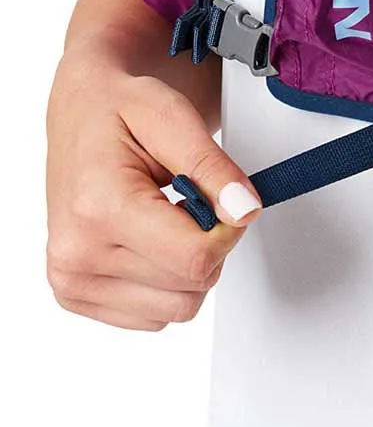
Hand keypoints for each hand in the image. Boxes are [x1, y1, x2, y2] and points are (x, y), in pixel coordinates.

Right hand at [46, 51, 260, 330]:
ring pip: (177, 307)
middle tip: (192, 199)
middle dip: (210, 243)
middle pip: (191, 285)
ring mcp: (72, 280)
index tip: (225, 199)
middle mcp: (76, 254)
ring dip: (190, 265)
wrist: (81, 113)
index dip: (229, 230)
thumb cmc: (119, 110)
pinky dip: (168, 281)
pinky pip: (155, 316)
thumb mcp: (173, 117)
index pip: (195, 257)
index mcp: (99, 208)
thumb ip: (213, 167)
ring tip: (169, 217)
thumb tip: (245, 210)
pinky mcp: (77, 295)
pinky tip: (153, 239)